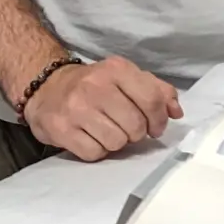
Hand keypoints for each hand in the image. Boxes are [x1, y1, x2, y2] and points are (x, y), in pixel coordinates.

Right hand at [21, 55, 182, 160]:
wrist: (46, 88)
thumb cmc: (95, 85)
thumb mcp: (126, 78)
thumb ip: (156, 91)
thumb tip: (176, 112)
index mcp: (117, 69)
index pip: (152, 100)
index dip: (159, 120)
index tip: (155, 127)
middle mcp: (95, 86)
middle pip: (136, 126)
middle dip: (136, 133)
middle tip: (127, 128)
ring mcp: (76, 109)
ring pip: (117, 142)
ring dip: (117, 142)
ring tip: (108, 131)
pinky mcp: (61, 129)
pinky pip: (95, 153)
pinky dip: (98, 150)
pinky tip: (91, 138)